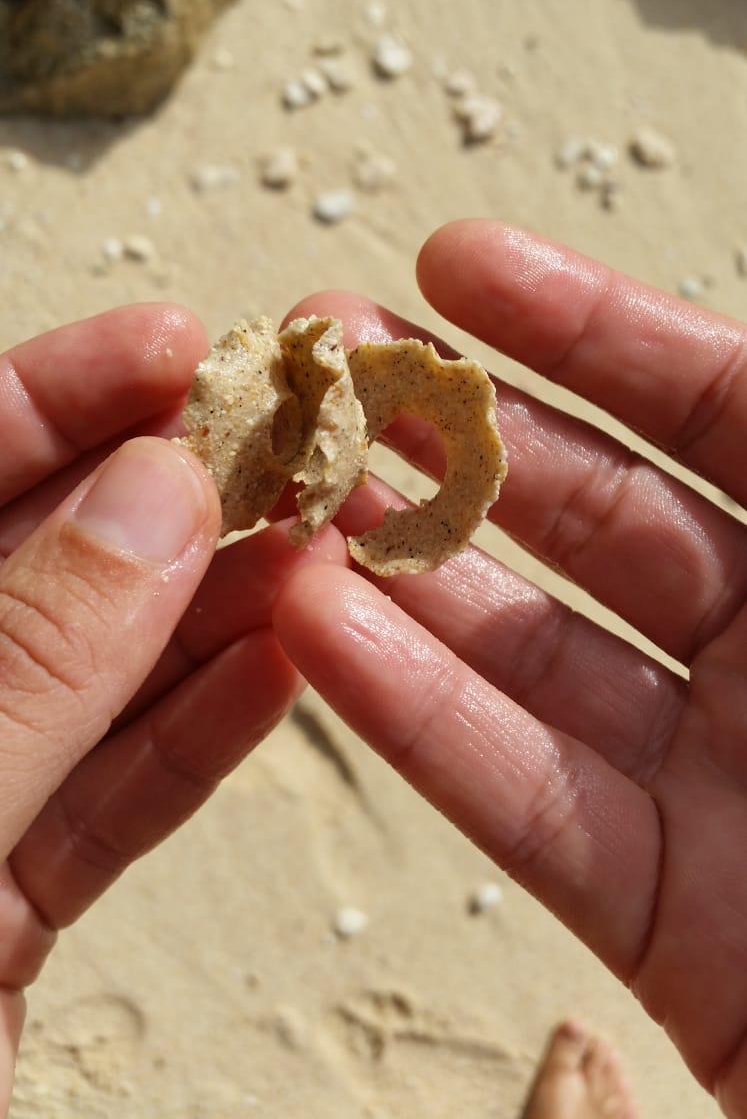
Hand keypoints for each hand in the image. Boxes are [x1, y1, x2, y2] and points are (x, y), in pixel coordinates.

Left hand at [0, 304, 343, 1113]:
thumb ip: (30, 663)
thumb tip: (160, 494)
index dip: (54, 394)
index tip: (179, 347)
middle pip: (36, 567)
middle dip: (168, 496)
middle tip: (291, 445)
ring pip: (91, 679)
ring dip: (213, 611)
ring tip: (323, 548)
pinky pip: (107, 796)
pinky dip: (196, 736)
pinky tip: (284, 669)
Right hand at [274, 220, 746, 1114]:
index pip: (722, 409)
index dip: (589, 332)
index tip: (454, 264)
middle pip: (600, 519)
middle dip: (458, 435)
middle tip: (328, 370)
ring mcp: (725, 781)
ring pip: (536, 655)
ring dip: (404, 575)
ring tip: (291, 499)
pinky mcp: (673, 920)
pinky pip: (530, 802)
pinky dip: (419, 721)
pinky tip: (316, 635)